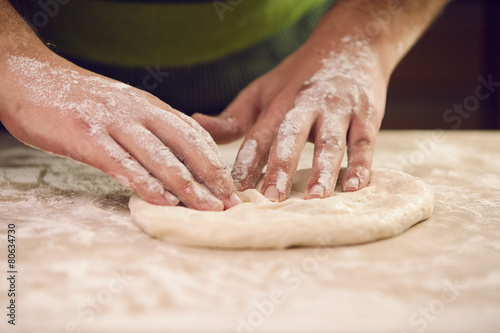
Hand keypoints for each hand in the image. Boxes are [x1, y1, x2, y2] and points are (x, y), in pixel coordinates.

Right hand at [0, 52, 240, 209]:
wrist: (31, 77)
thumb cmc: (80, 100)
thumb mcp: (124, 107)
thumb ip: (150, 127)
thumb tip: (177, 154)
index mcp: (149, 106)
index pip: (193, 134)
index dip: (215, 161)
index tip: (230, 186)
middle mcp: (138, 112)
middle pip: (185, 146)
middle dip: (211, 176)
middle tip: (230, 202)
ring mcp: (113, 123)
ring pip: (159, 157)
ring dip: (187, 186)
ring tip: (207, 208)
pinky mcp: (87, 136)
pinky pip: (122, 164)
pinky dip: (144, 184)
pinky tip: (162, 201)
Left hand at [193, 36, 386, 200]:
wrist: (350, 43)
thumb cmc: (299, 75)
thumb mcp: (262, 89)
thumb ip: (234, 115)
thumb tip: (197, 124)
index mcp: (278, 103)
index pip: (258, 137)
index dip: (245, 163)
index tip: (234, 191)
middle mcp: (306, 106)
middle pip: (290, 139)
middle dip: (280, 169)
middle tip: (271, 199)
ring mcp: (338, 110)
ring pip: (330, 143)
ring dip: (323, 171)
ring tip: (315, 199)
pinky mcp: (366, 115)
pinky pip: (364, 142)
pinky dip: (361, 165)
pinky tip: (355, 187)